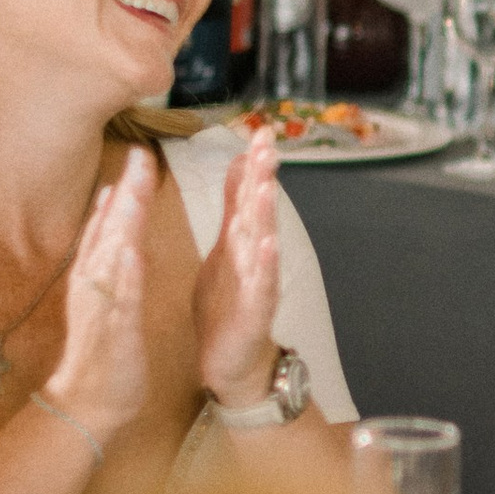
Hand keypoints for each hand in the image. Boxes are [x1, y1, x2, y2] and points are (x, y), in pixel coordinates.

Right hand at [49, 152, 155, 442]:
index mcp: (97, 269)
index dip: (126, 186)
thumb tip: (108, 199)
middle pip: (109, 230)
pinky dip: (123, 275)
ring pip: (111, 258)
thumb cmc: (102, 341)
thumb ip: (105, 242)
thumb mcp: (105, 283)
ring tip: (134, 190)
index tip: (140, 152)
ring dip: (122, 223)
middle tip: (139, 155)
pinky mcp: (113, 332)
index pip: (111, 221)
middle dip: (126, 192)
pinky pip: (118, 300)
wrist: (89, 398)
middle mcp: (94, 281)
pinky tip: (131, 251)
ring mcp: (101, 306)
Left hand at [196, 125, 283, 408]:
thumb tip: (242, 163)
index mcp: (240, 241)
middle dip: (264, 177)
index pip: (248, 194)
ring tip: (266, 186)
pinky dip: (266, 266)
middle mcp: (253, 257)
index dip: (254, 163)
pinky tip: (270, 246)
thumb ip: (234, 208)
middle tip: (269, 145)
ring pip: (262, 243)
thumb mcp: (225, 248)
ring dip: (266, 214)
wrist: (231, 363)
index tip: (259, 130)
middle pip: (259, 211)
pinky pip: (262, 287)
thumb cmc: (226, 306)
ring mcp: (256, 283)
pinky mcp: (254, 312)